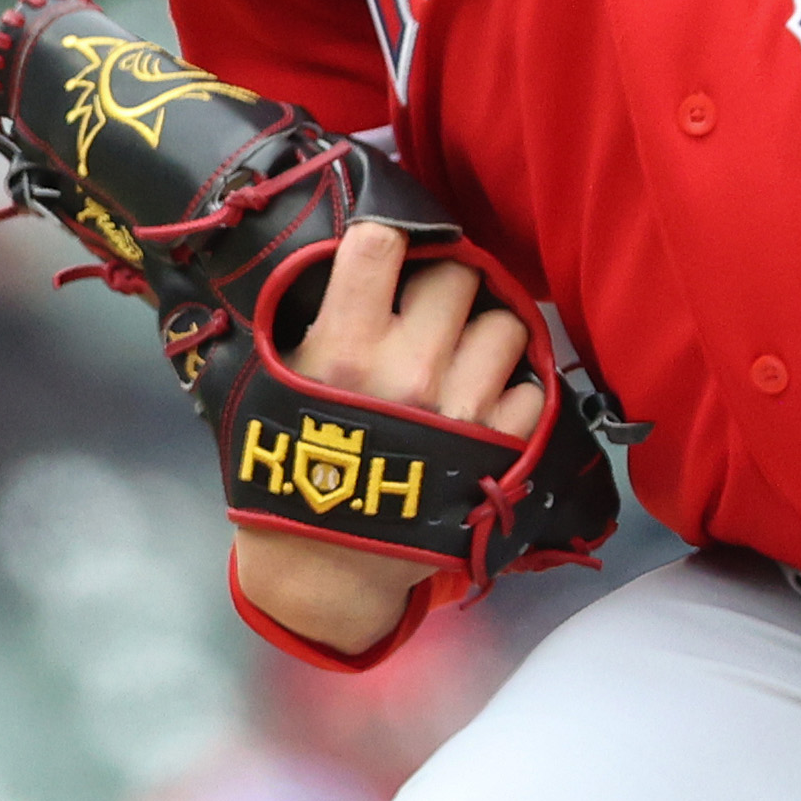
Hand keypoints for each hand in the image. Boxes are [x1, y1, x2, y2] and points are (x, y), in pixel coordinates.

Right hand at [226, 222, 546, 652]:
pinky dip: (513, 389)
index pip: (381, 242)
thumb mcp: (270, 387)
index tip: (393, 245)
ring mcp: (461, 409)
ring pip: (506, 323)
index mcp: (342, 349)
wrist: (327, 567)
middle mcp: (408, 370)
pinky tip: (483, 401)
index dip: (392, 233)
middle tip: (430, 305)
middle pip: (457, 274)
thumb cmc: (288, 466)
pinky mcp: (501, 448)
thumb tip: (339, 251)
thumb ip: (304, 319)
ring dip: (486, 332)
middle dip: (445, 283)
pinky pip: (530, 385)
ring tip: (462, 353)